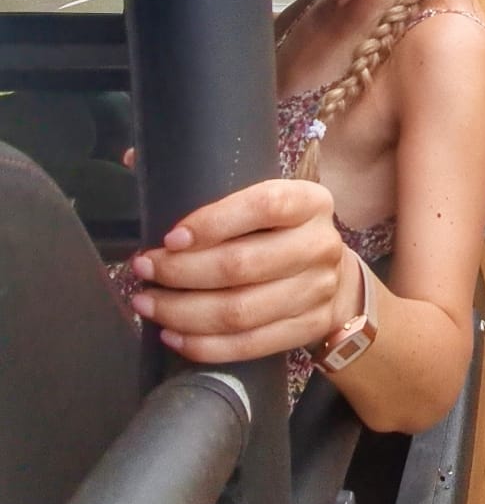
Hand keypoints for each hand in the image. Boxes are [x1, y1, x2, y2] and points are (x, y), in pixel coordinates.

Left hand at [128, 180, 352, 362]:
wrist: (335, 278)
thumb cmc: (279, 231)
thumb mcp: (261, 198)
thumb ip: (206, 181)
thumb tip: (130, 158)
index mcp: (309, 201)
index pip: (264, 205)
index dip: (213, 221)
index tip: (169, 237)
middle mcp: (319, 244)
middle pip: (243, 265)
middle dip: (181, 272)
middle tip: (144, 268)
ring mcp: (317, 291)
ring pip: (240, 311)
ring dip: (183, 312)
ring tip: (147, 303)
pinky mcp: (308, 328)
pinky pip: (250, 344)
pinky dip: (205, 345)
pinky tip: (173, 334)